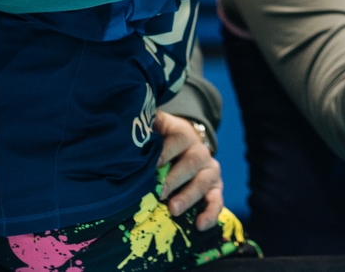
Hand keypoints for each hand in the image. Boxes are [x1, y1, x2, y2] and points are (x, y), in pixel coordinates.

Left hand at [154, 112, 222, 229]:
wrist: (187, 147)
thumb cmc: (164, 141)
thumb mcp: (157, 129)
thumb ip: (145, 125)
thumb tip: (127, 119)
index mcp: (184, 134)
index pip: (179, 138)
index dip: (166, 151)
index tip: (152, 164)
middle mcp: (200, 151)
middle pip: (191, 162)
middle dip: (174, 179)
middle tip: (158, 192)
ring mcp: (210, 170)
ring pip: (204, 182)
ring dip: (188, 197)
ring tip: (173, 210)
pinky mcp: (216, 188)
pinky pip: (217, 201)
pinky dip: (210, 214)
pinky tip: (199, 225)